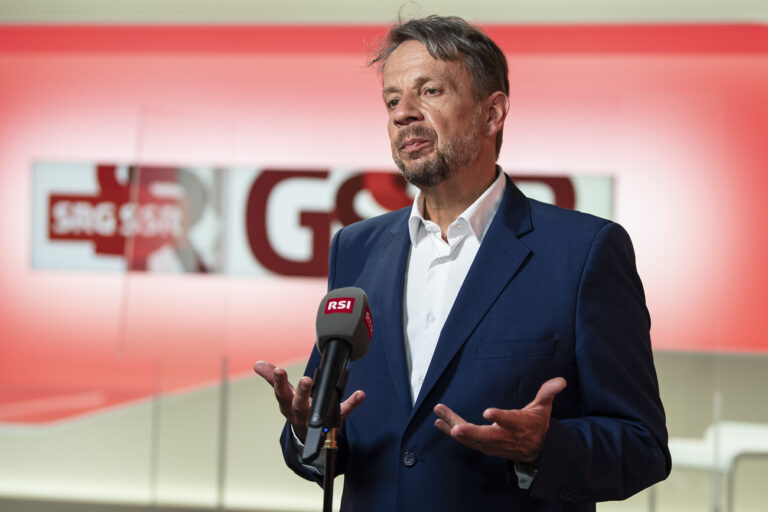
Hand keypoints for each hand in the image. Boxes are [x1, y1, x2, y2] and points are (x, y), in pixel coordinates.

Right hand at [253, 361, 365, 442]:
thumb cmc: (295, 409)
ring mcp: (316, 419)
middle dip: (301, 392)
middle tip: (305, 380)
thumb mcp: (283, 395)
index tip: (279, 370)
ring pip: (317, 411)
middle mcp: (300, 413)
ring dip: (322, 401)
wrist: (308, 437)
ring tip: (329, 389)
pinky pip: (342, 413)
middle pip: (298, 404)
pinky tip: (360, 394)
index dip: (279, 382)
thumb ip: (272, 379)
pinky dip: (352, 403)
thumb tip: (256, 364)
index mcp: (287, 404)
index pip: (281, 392)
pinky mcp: (332, 422)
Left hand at [433, 377, 566, 462]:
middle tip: (455, 427)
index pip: (509, 421)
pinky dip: (452, 432)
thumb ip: (548, 393)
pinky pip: (466, 441)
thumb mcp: (544, 408)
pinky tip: (439, 423)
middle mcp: (504, 437)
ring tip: (438, 417)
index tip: (487, 413)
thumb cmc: (537, 424)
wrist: (536, 450)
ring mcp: (493, 444)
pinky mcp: (485, 447)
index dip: (499, 418)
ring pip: (472, 438)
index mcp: (518, 425)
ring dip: (454, 427)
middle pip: (485, 436)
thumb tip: (560, 381)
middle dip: (469, 432)